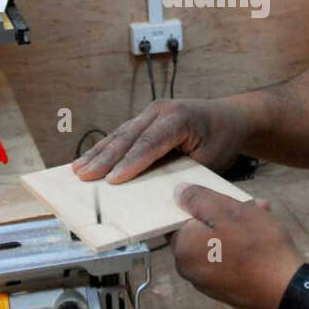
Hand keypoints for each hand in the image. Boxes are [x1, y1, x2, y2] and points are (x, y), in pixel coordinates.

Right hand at [72, 99, 250, 183]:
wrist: (230, 117)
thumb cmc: (222, 140)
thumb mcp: (211, 160)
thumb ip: (184, 174)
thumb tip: (160, 197)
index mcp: (179, 118)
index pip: (150, 143)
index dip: (130, 163)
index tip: (113, 180)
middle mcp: (161, 110)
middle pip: (128, 137)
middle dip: (105, 159)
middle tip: (84, 176)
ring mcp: (151, 112)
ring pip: (120, 134)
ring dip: (98, 153)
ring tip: (77, 170)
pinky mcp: (145, 119)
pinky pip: (122, 134)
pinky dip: (105, 148)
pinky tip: (89, 160)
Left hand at [170, 184, 302, 308]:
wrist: (286, 291)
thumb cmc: (256, 246)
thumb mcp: (229, 211)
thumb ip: (199, 199)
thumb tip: (177, 193)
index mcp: (182, 249)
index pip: (181, 217)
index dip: (204, 204)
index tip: (225, 198)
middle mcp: (188, 269)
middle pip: (202, 230)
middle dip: (226, 214)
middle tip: (253, 205)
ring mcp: (208, 283)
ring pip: (218, 243)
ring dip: (238, 228)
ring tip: (264, 218)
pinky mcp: (226, 290)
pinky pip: (228, 260)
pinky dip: (241, 248)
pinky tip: (264, 240)